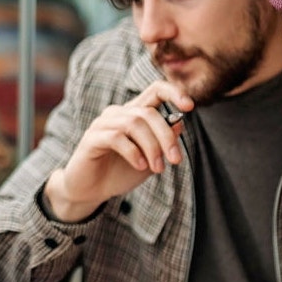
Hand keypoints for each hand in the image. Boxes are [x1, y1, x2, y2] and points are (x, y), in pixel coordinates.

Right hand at [43, 82, 193, 222]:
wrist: (91, 191)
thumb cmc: (120, 172)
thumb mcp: (151, 158)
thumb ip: (163, 142)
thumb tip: (179, 123)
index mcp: (134, 113)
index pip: (155, 90)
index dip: (174, 92)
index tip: (191, 106)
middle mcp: (118, 113)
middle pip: (148, 113)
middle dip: (166, 137)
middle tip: (175, 160)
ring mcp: (102, 124)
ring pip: (134, 123)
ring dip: (152, 147)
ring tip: (158, 168)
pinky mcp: (91, 138)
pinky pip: (116, 137)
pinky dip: (133, 152)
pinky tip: (141, 166)